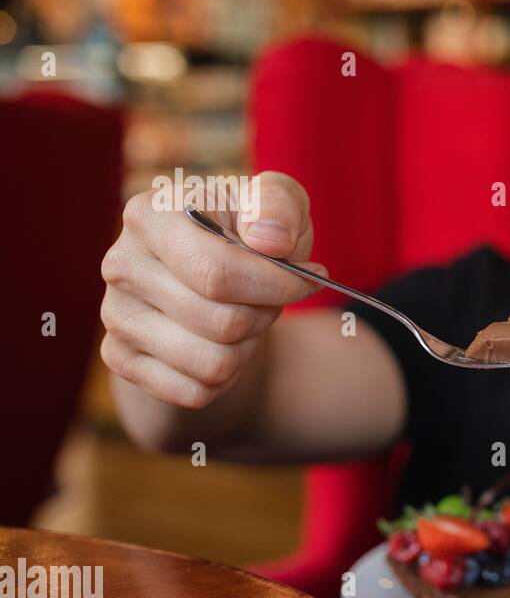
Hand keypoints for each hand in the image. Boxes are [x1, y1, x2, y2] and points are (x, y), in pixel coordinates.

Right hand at [100, 171, 323, 408]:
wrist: (218, 285)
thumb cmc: (251, 237)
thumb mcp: (276, 205)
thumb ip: (279, 205)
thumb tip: (270, 240)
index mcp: (151, 215)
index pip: (219, 273)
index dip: (277, 286)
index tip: (307, 279)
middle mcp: (121, 264)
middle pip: (222, 322)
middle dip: (264, 316)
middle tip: (267, 299)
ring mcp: (115, 314)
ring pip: (212, 363)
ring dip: (247, 348)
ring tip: (244, 318)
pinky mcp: (119, 357)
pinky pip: (194, 392)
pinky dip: (225, 378)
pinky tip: (220, 344)